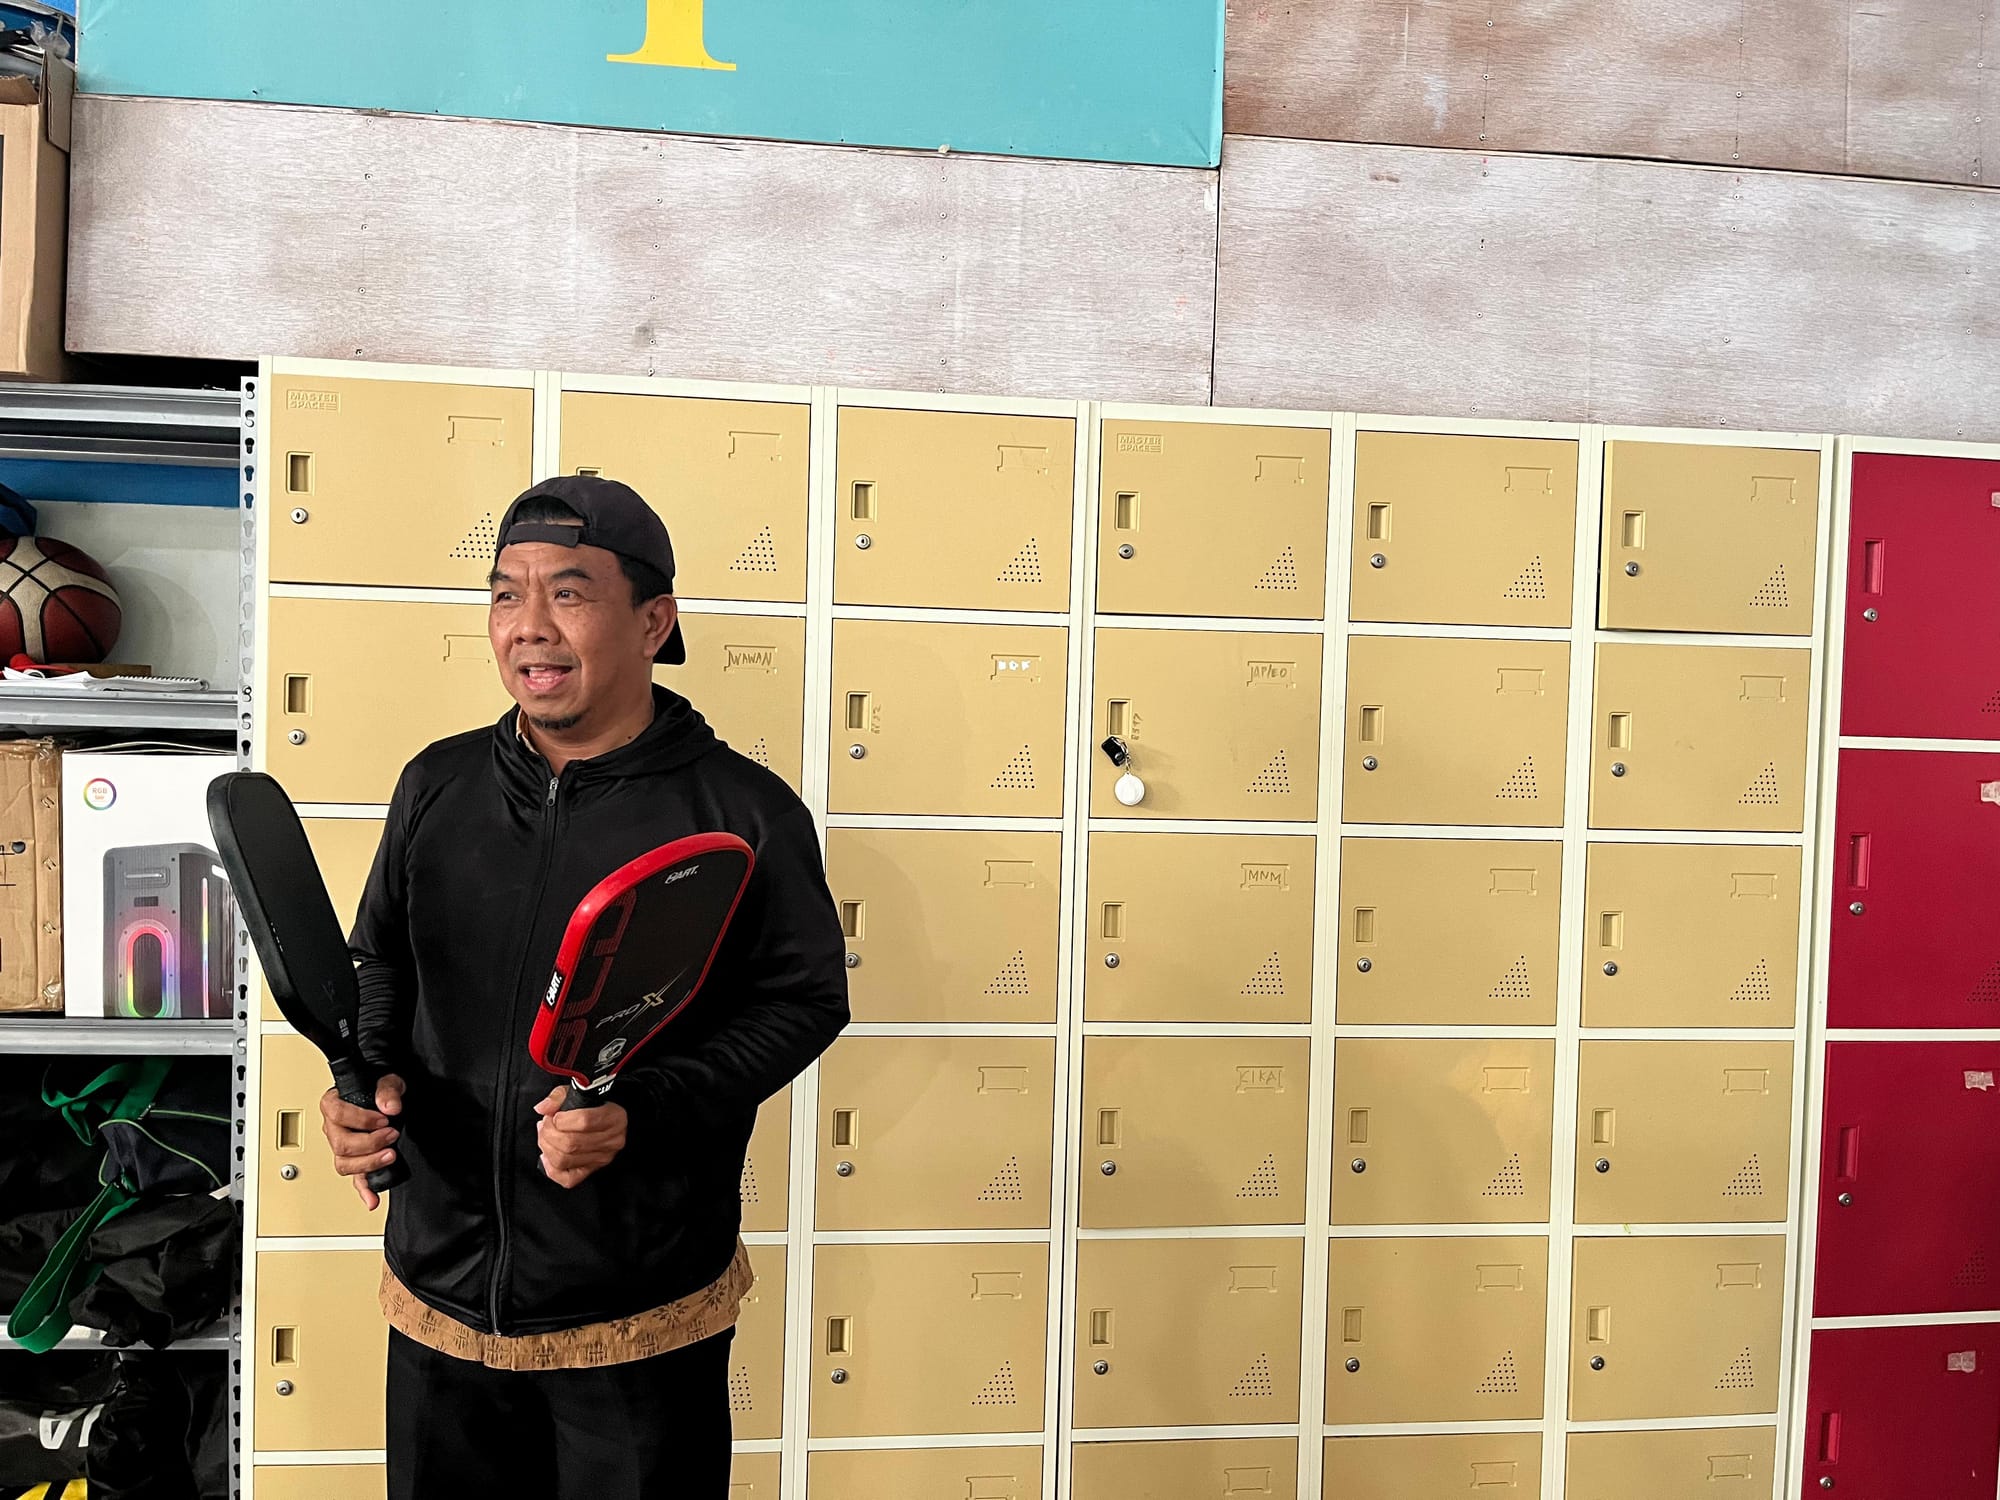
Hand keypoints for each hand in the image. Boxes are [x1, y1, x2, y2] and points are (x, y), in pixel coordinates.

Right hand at [320, 1074, 404, 1211]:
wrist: (386, 1097)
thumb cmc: (379, 1087)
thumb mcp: (387, 1079)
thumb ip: (388, 1090)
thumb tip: (390, 1107)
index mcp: (333, 1105)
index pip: (337, 1114)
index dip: (360, 1120)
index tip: (383, 1120)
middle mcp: (333, 1128)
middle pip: (341, 1144)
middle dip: (369, 1143)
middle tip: (392, 1135)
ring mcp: (342, 1147)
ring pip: (344, 1164)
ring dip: (368, 1164)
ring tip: (390, 1155)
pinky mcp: (355, 1161)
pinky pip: (354, 1179)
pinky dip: (363, 1191)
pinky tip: (372, 1200)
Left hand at [534, 1085, 627, 1187]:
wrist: (607, 1118)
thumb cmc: (593, 1105)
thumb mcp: (578, 1092)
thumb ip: (558, 1096)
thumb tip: (543, 1108)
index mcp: (614, 1117)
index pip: (584, 1121)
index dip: (561, 1120)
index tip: (554, 1115)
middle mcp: (612, 1140)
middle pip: (571, 1143)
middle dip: (548, 1134)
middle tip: (544, 1125)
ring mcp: (603, 1157)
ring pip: (565, 1160)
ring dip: (546, 1147)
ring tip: (544, 1136)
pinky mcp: (592, 1169)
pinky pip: (568, 1179)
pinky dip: (552, 1169)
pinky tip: (547, 1156)